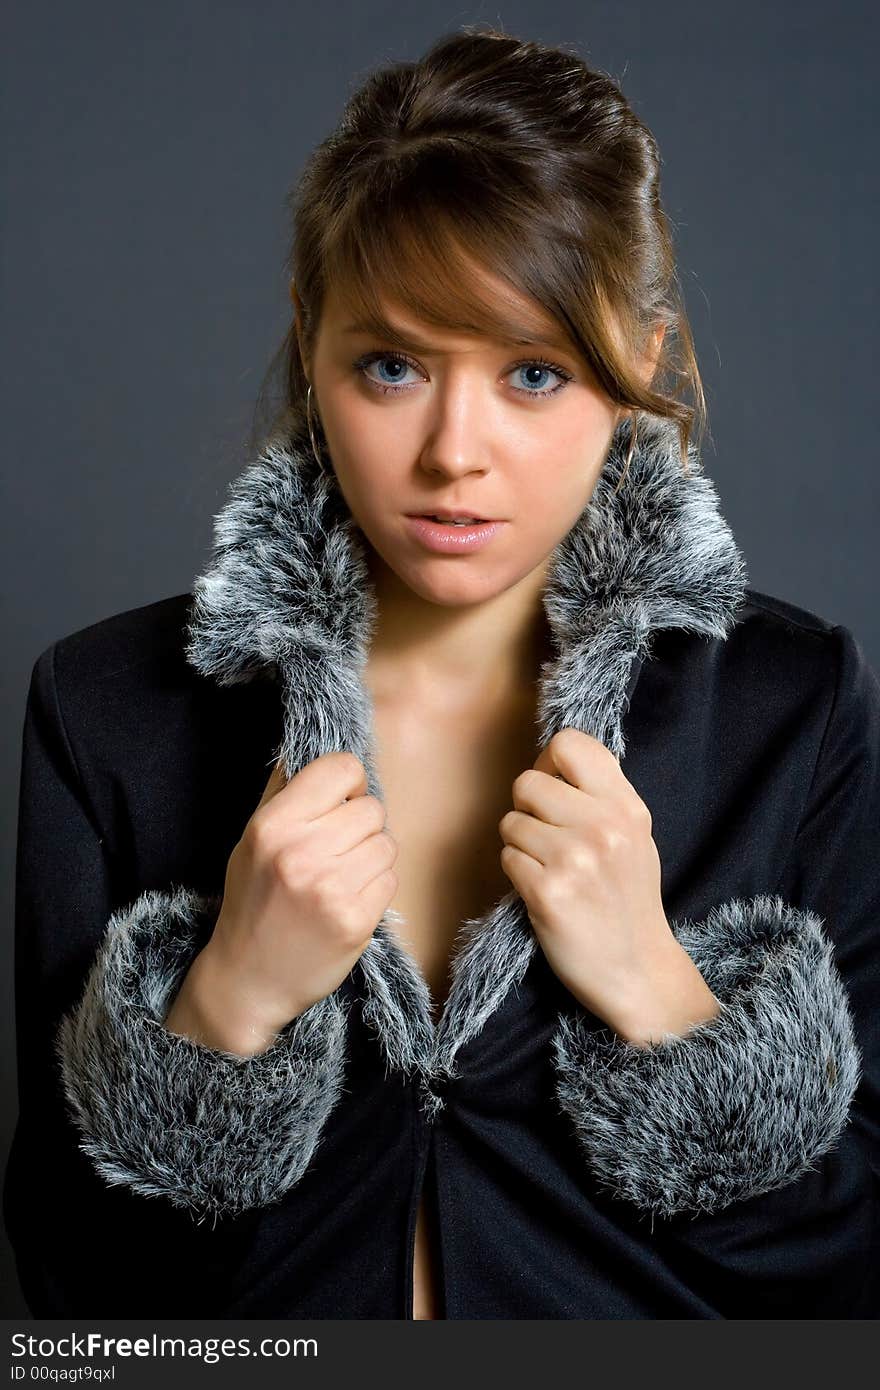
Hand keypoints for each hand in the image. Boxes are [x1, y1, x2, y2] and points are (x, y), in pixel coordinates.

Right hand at [168, 752, 398, 1051]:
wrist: (249, 979)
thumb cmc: (254, 901)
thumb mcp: (252, 840)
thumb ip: (284, 792)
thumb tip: (316, 744)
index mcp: (272, 825)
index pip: (342, 768)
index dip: (348, 783)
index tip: (339, 802)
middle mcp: (301, 853)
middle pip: (372, 808)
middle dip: (360, 825)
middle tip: (335, 850)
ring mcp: (331, 889)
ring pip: (387, 843)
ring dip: (371, 858)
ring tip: (340, 878)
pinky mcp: (356, 921)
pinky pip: (391, 879)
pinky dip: (375, 888)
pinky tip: (347, 901)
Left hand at [498, 727, 719, 1044]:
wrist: (637, 971)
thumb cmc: (627, 900)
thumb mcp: (634, 836)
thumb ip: (601, 795)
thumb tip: (552, 758)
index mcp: (627, 807)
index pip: (569, 743)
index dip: (549, 762)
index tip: (555, 788)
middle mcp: (603, 827)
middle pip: (527, 782)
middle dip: (528, 810)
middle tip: (548, 840)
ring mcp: (575, 860)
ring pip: (511, 823)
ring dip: (521, 846)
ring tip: (550, 870)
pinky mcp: (547, 893)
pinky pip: (507, 859)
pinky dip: (517, 875)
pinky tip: (543, 892)